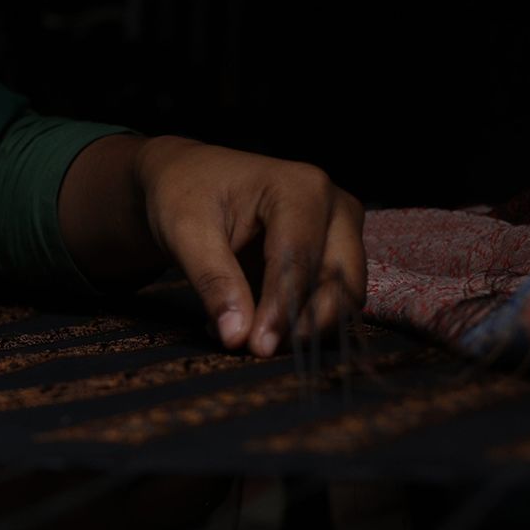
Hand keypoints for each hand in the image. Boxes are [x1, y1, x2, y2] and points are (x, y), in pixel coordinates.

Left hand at [131, 137, 364, 356]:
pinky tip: (251, 324)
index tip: (257, 345)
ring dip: (301, 328)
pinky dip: (298, 324)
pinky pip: (331, 303)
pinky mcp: (335, 259)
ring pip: (343, 298)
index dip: (281, 307)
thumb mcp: (186, 231)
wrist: (189, 180)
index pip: (300, 258)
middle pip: (340, 281)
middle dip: (304, 324)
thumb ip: (213, 280)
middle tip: (257, 349)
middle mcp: (335, 209)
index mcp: (302, 188)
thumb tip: (237, 335)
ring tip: (244, 334)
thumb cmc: (186, 194)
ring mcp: (342, 235)